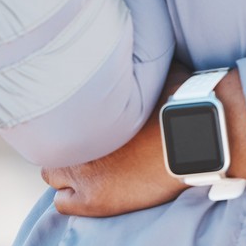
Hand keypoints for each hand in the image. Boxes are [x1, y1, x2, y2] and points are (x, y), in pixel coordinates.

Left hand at [42, 65, 191, 217]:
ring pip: (51, 175)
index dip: (72, 122)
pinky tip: (93, 192)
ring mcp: (80, 171)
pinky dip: (73, 198)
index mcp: (83, 106)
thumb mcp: (153, 72)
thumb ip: (136, 66)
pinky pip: (62, 203)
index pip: (54, 114)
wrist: (193, 140)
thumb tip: (136, 42)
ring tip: (91, 171)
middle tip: (89, 149)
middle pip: (52, 144)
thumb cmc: (179, 102)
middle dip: (68, 146)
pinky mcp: (93, 200)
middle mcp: (74, 136)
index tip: (85, 126)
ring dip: (67, 173)